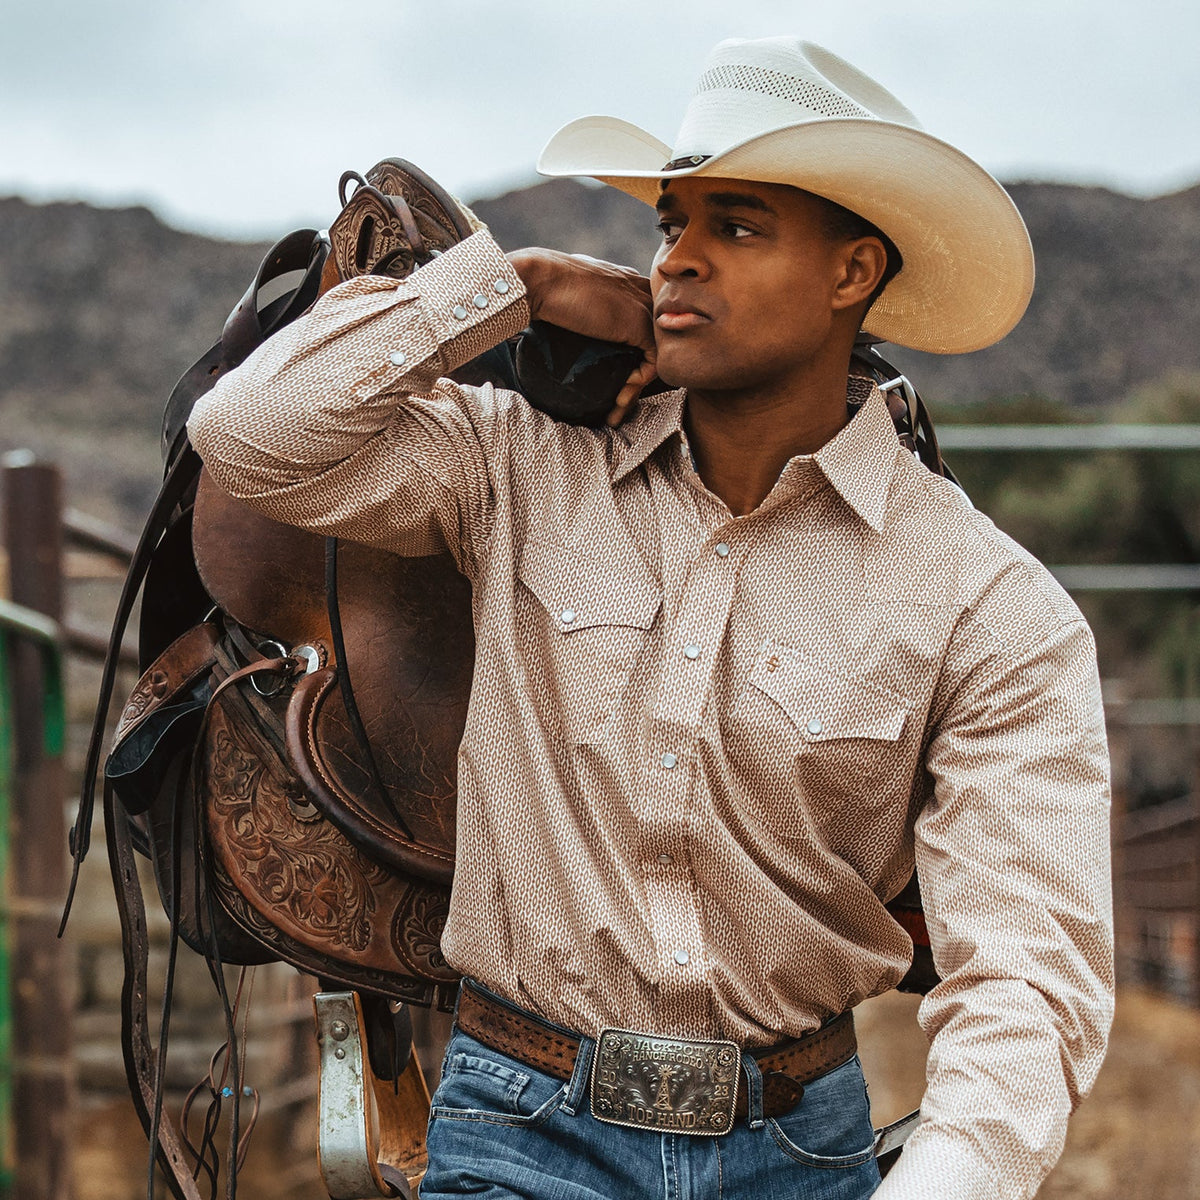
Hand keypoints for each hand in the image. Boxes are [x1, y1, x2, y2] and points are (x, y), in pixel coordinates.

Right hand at [508, 248, 656, 424]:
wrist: (540, 281)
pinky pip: (653, 363)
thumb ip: (589, 307)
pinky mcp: (641, 324)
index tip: (615, 377)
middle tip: (618, 401)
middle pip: (655, 341)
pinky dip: (636, 385)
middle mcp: (642, 292)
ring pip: (657, 355)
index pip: (646, 322)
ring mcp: (644, 307)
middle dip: (640, 375)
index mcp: (628, 282)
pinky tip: (616, 397)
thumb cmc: (546, 286)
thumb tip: (577, 326)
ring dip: (637, 388)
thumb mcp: (575, 294)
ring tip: (615, 407)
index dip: (635, 353)